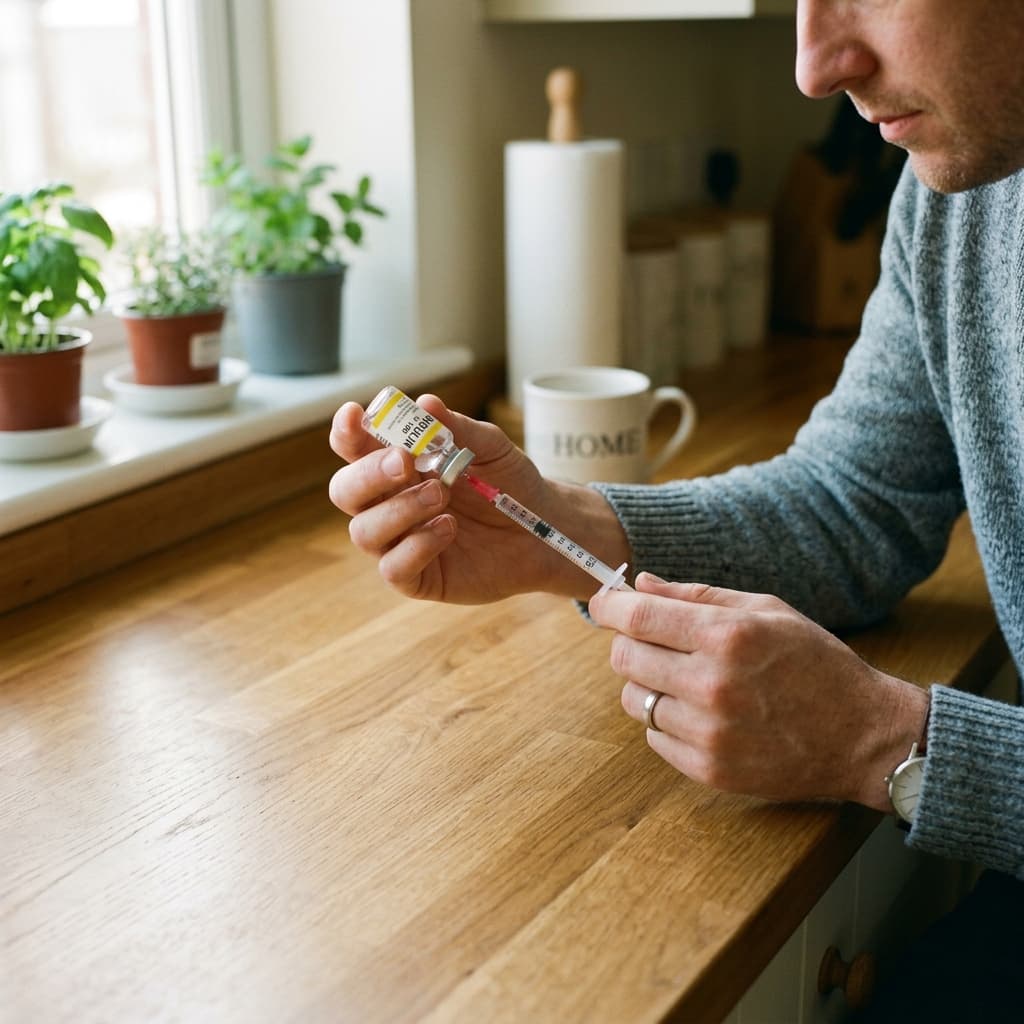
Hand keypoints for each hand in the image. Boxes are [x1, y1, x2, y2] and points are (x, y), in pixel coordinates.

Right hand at [329, 394, 629, 602]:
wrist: (543, 528)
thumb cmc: (510, 484)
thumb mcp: (491, 448)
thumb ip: (458, 428)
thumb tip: (426, 404)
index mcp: (396, 467)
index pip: (354, 449)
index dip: (346, 433)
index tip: (355, 414)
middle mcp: (388, 504)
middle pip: (345, 491)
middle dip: (368, 474)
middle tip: (404, 461)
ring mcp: (399, 542)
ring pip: (364, 531)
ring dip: (400, 509)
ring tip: (442, 495)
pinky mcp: (418, 578)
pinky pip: (393, 568)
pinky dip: (416, 545)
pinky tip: (448, 528)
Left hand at [588, 573, 930, 810]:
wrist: (863, 735)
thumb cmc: (814, 662)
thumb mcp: (765, 610)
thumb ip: (696, 595)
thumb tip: (639, 584)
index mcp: (727, 636)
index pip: (636, 618)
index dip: (610, 608)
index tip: (605, 604)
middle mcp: (712, 684)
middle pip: (625, 658)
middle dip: (629, 644)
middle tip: (652, 642)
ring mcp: (709, 732)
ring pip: (634, 700)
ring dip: (648, 686)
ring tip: (686, 681)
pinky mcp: (709, 769)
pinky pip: (655, 737)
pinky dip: (667, 722)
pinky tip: (702, 713)